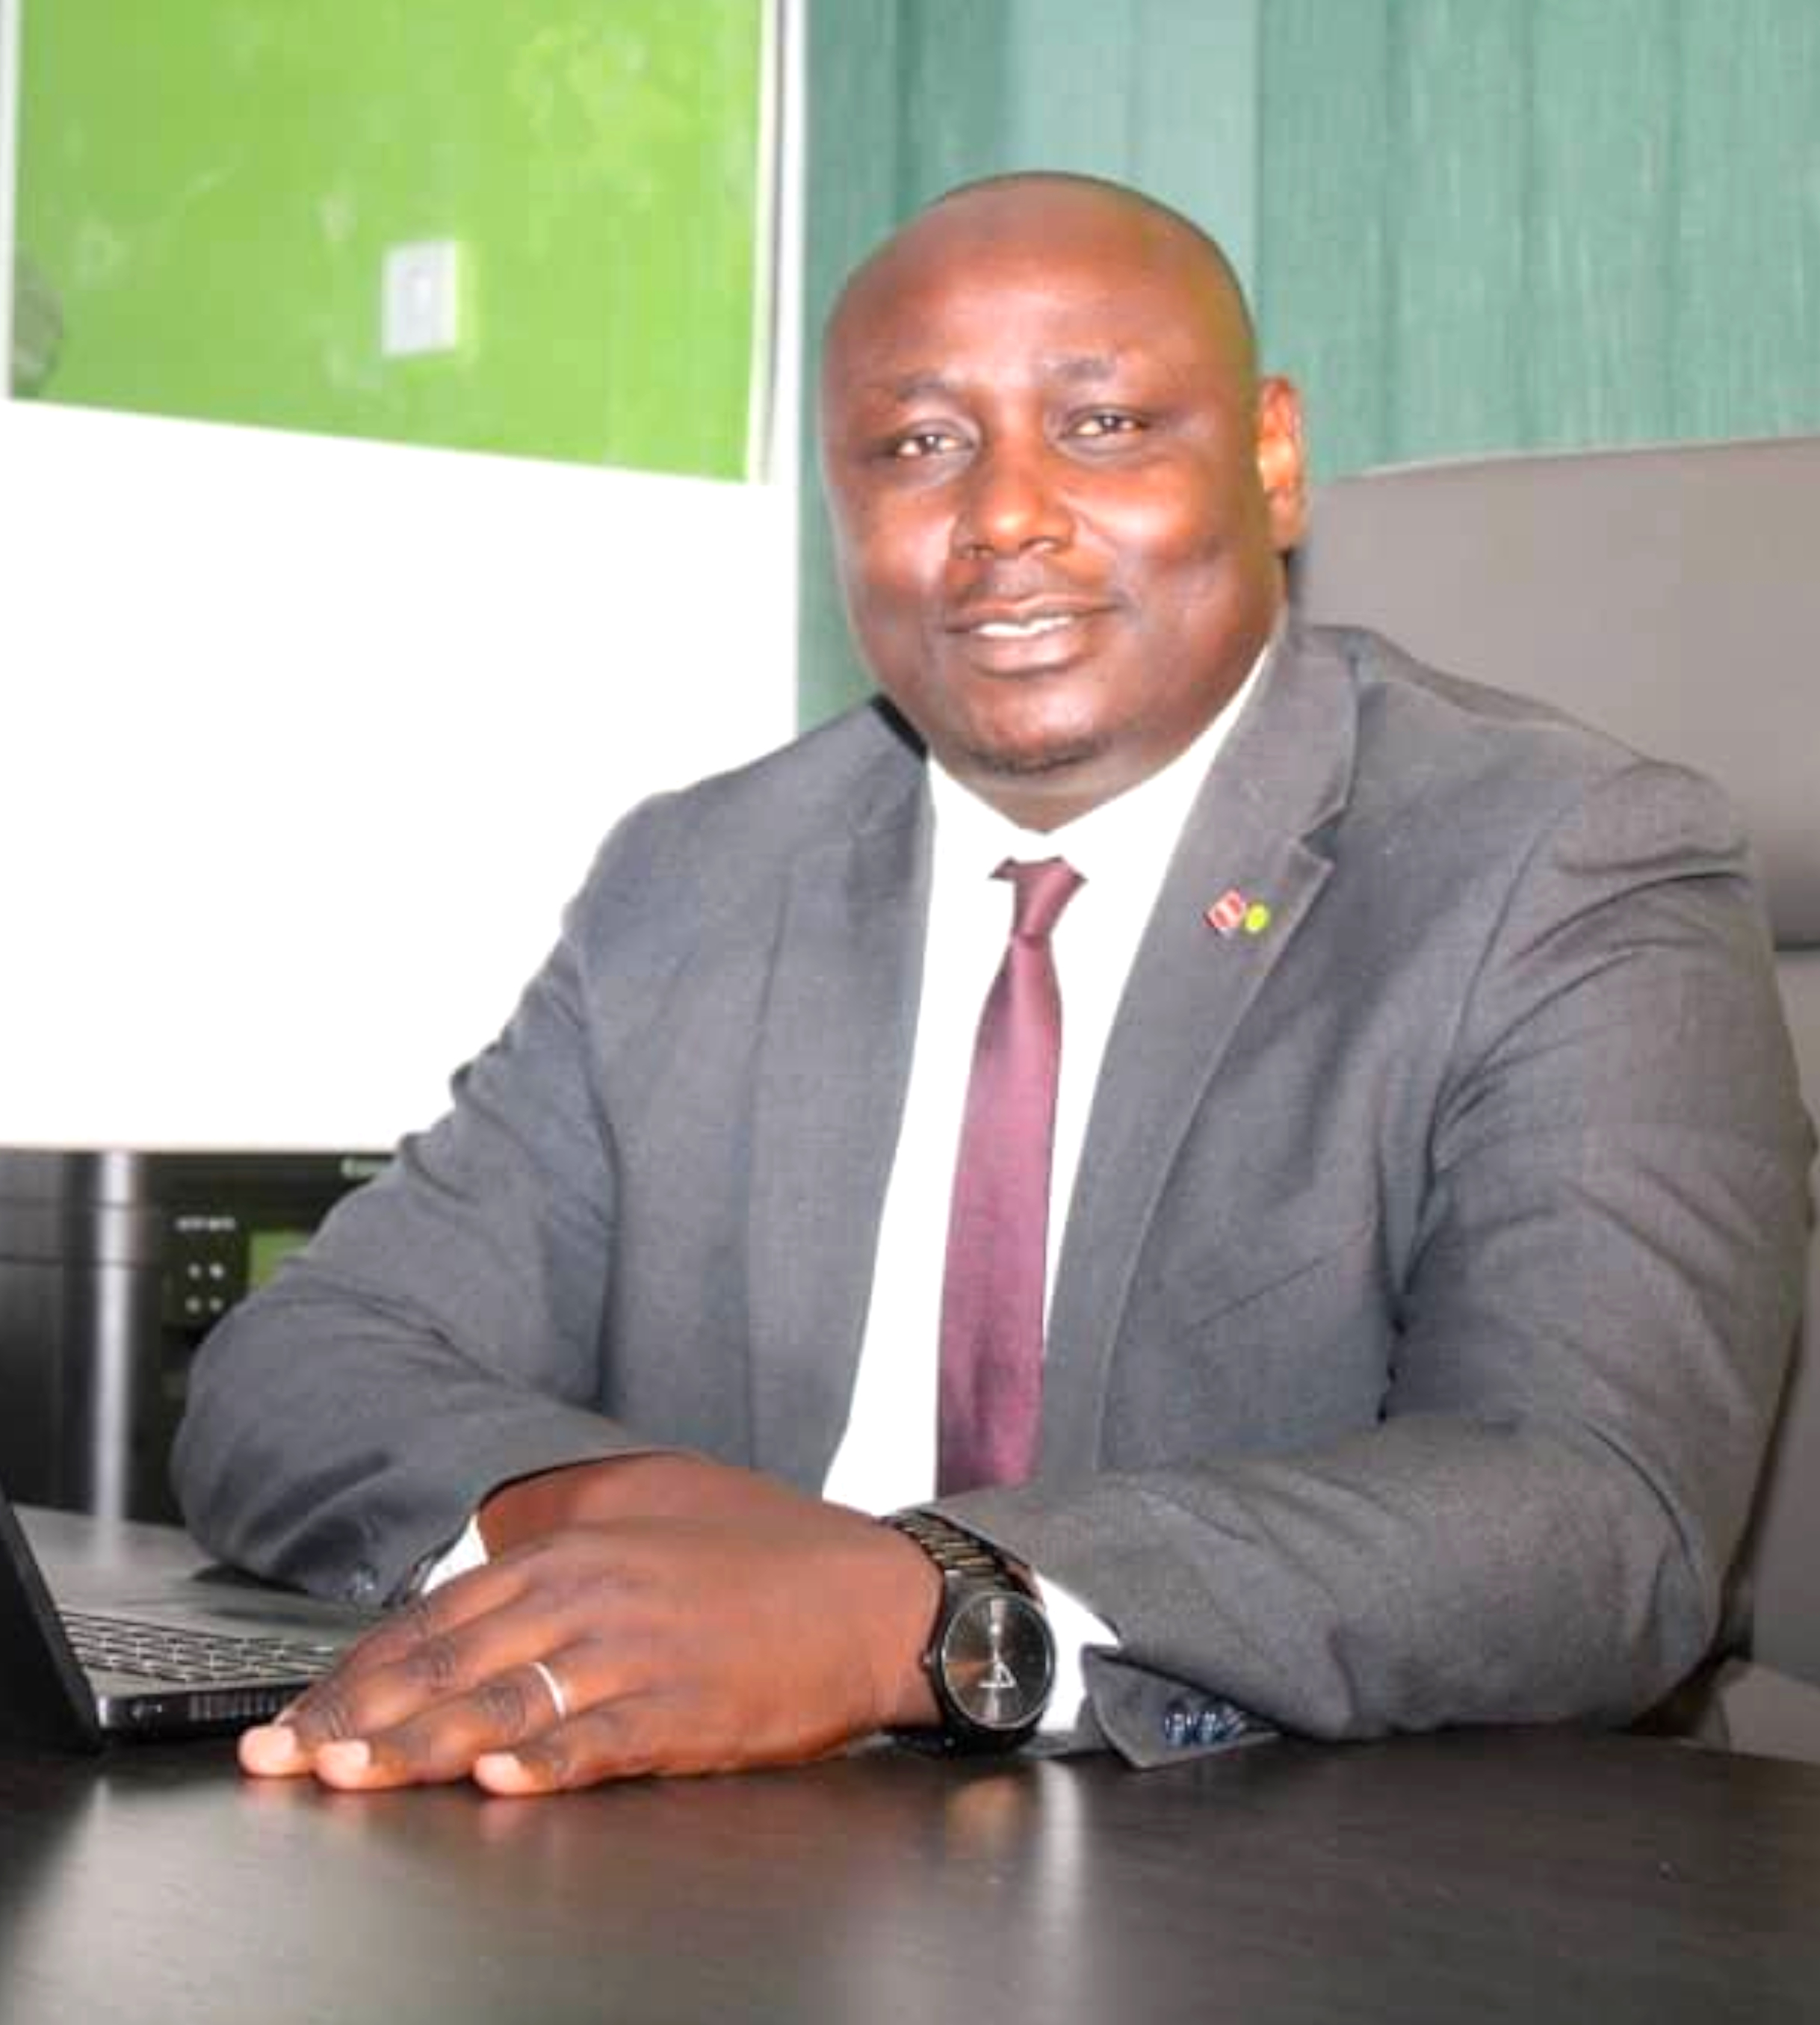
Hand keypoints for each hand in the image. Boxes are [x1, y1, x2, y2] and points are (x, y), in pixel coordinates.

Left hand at [237, 1456, 941, 1793]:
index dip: (356, 1671)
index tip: (294, 1715)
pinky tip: (499, 1779)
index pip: (435, 1616)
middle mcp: (592, 1596)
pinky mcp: (687, 1711)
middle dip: (356, 1715)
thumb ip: (565, 1528)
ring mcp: (639, 1655)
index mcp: (574, 1551)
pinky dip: (547, 1761)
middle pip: (450, 1662)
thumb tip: (488, 1546)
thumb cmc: (761, 1554)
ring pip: (507, 1702)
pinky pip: (601, 1741)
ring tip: (349, 1774)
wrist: (872, 1596)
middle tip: (282, 1756)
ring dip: (419, 1745)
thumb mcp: (652, 1509)